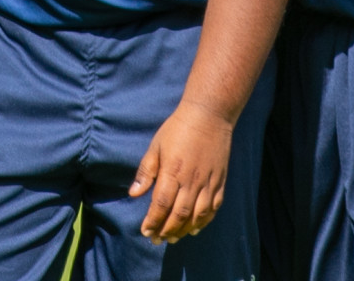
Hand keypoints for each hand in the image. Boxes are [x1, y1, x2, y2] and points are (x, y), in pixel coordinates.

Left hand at [131, 101, 234, 243]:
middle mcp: (191, 181)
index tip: (145, 231)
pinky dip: (204, 221)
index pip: (160, 205)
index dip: (152, 222)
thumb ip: (146, 172)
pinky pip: (213, 207)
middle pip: (178, 215)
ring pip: (197, 216)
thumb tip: (133, 194)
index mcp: (172, 172)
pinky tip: (195, 228)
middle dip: (166, 231)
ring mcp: (208, 182)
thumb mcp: (156, 146)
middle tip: (157, 240)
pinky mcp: (220, 181)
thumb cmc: (178, 129)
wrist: (209, 115)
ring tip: (173, 238)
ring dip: (184, 230)